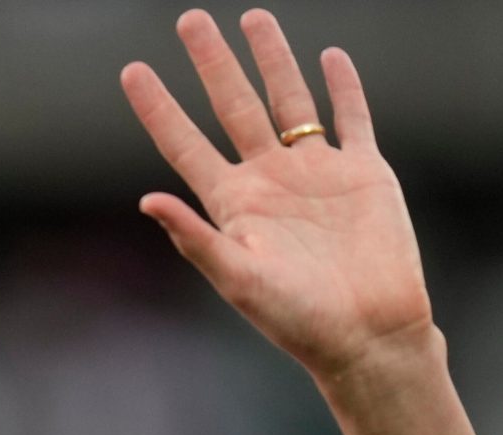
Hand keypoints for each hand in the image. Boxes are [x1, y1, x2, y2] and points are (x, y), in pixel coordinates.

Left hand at [120, 10, 430, 381]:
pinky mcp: (363, 173)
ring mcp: (317, 173)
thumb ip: (195, 238)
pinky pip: (351, 118)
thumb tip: (146, 200)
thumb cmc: (299, 320)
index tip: (132, 70)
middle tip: (189, 19)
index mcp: (234, 204)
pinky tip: (328, 57)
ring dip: (272, 60)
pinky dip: (342, 86)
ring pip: (290, 100)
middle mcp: (270, 181)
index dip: (158, 108)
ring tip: (253, 18)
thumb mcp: (239, 280)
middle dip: (212, 63)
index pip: (186, 143)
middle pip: (234, 106)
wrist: (370, 334)